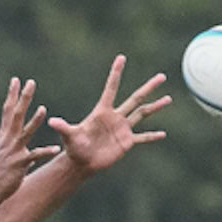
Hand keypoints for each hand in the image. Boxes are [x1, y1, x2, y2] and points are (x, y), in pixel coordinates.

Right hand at [0, 76, 60, 201]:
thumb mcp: (2, 153)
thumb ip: (12, 143)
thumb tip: (19, 139)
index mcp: (4, 136)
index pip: (7, 110)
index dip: (11, 95)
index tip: (16, 80)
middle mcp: (8, 140)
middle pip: (16, 115)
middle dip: (23, 98)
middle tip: (31, 83)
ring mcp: (14, 151)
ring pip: (25, 132)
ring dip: (34, 121)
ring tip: (43, 109)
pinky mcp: (20, 164)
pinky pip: (35, 156)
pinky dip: (46, 152)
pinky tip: (56, 149)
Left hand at [47, 55, 169, 173]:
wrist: (82, 163)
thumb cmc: (74, 148)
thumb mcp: (69, 137)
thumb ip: (63, 128)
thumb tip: (52, 121)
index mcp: (103, 112)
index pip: (111, 89)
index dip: (116, 74)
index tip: (121, 57)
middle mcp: (115, 117)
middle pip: (136, 99)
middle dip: (149, 88)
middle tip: (162, 76)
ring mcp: (123, 129)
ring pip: (142, 114)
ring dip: (156, 107)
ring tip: (169, 99)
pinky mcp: (126, 143)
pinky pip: (142, 138)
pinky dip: (151, 137)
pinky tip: (163, 134)